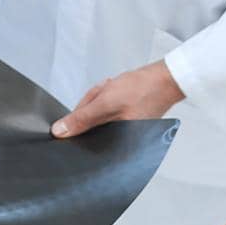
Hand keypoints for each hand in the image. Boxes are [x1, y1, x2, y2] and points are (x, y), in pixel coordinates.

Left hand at [52, 59, 183, 137]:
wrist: (165, 77)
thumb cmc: (144, 90)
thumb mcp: (106, 103)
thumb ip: (82, 119)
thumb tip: (60, 132)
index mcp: (119, 147)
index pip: (88, 145)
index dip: (79, 126)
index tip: (82, 111)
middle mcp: (122, 144)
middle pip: (90, 127)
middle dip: (92, 105)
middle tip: (105, 91)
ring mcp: (123, 132)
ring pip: (96, 115)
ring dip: (99, 98)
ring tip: (113, 88)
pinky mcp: (125, 121)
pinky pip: (105, 111)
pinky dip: (106, 98)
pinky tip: (116, 89)